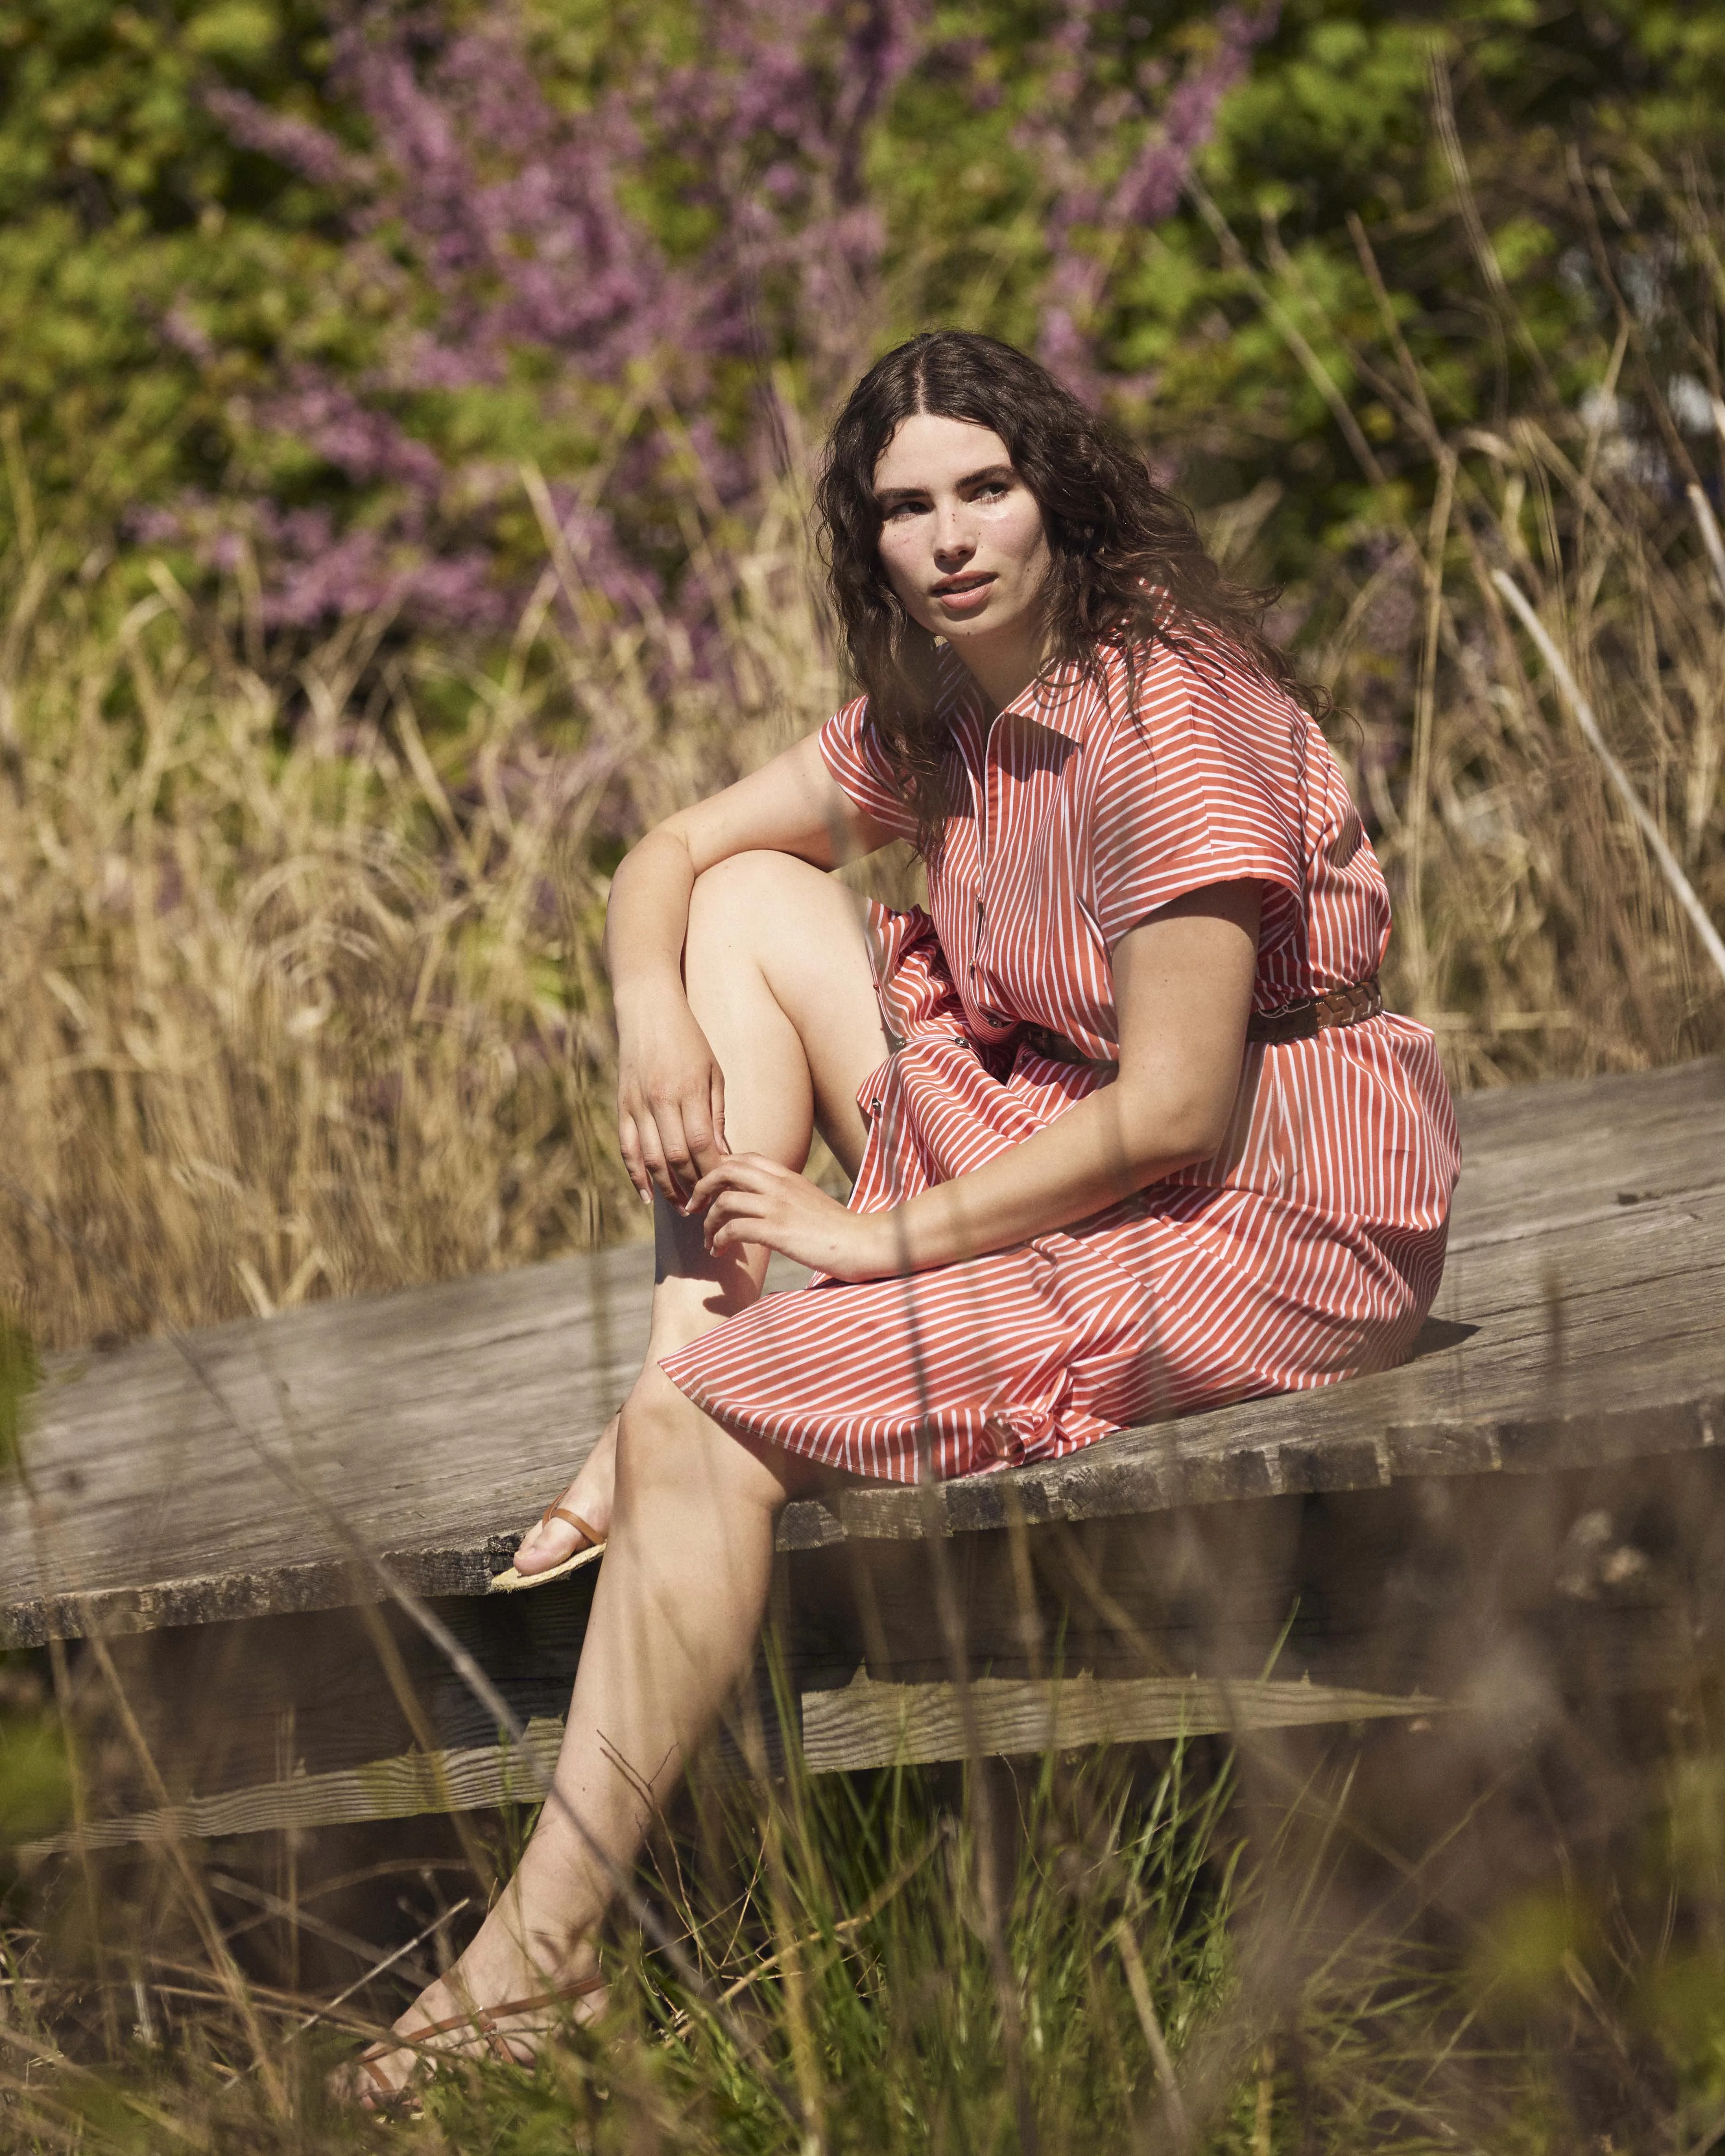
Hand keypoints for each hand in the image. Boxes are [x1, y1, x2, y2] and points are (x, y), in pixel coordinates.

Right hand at [616, 998, 727, 1204]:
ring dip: (666, 1187)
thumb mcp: (713, 1072)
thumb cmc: (689, 1041)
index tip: (724, 1188)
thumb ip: (716, 1114)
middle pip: (675, 1156)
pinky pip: (626, 1148)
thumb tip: (723, 1153)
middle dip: (692, 1186)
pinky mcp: (621, 1106)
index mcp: (687, 1090)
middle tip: (705, 1207)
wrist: (647, 1010)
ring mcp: (636, 1104)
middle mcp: (659, 1100)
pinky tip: (647, 1195)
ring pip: (649, 1158)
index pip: (701, 1143)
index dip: (712, 1171)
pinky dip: (635, 1174)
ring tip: (682, 1207)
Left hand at [689, 1155, 897, 1280]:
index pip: (743, 1157)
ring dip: (708, 1221)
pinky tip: (720, 1250)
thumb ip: (784, 1194)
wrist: (863, 1244)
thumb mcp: (808, 1201)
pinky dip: (720, 1239)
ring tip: (708, 1240)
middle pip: (726, 1168)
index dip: (718, 1169)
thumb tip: (759, 1201)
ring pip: (725, 1200)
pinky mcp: (779, 1230)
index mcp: (787, 1175)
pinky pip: (734, 1228)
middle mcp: (781, 1184)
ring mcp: (779, 1206)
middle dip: (702, 1186)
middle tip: (694, 1207)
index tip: (709, 1191)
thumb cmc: (836, 1230)